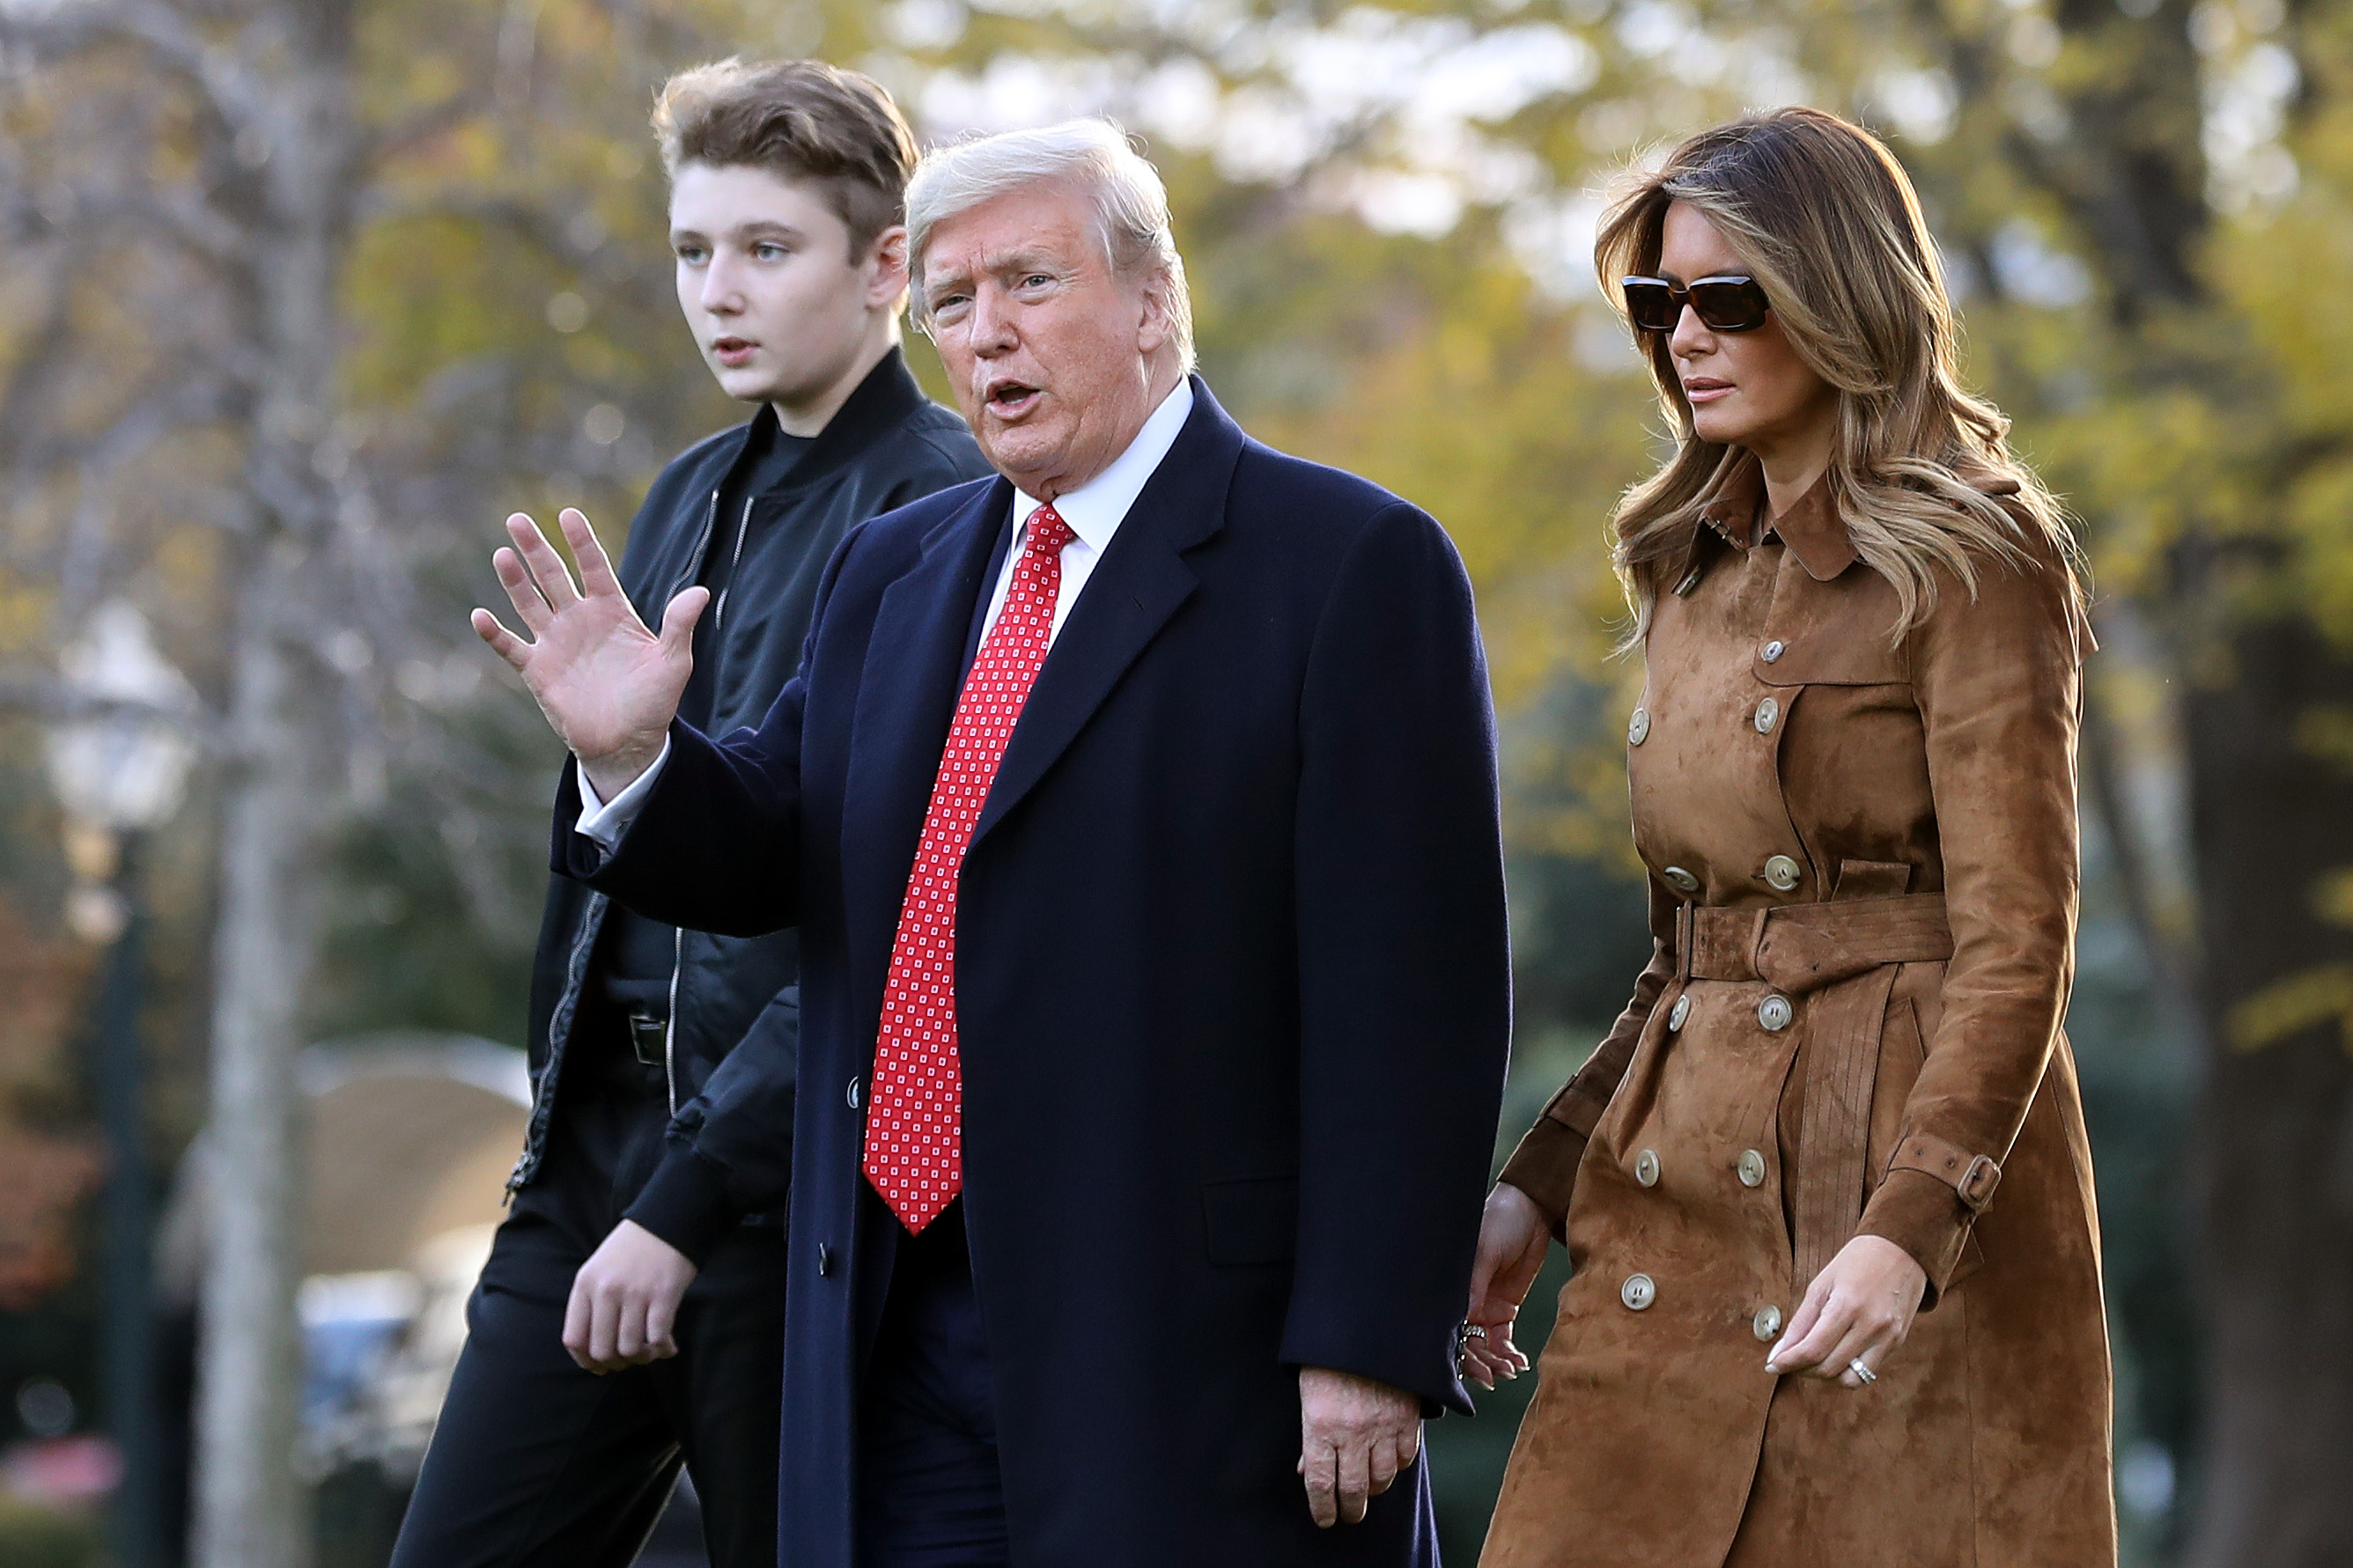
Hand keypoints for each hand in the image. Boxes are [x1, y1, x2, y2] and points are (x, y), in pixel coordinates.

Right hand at [471, 507, 707, 799]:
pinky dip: (494, 634)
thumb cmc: (654, 701)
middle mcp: (579, 620)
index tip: (569, 514)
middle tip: (517, 519)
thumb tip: (700, 592)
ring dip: (514, 581)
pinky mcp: (538, 670)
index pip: (594, 567)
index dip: (581, 541)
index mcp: (612, 611)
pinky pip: (511, 647)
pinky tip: (480, 616)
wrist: (629, 743)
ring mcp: (556, 643)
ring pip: (529, 603)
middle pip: (553, 576)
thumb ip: (680, 625)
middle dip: (536, 548)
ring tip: (502, 554)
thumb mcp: (673, 662)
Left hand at [562, 1220, 698, 1373]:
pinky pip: (658, 1338)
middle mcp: (606, 1290)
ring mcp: (635, 1292)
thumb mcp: (598, 1269)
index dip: (586, 1362)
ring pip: (630, 1349)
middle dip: (617, 1363)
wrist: (667, 1220)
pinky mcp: (664, 1294)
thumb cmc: (631, 1249)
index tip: (600, 1366)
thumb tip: (592, 1350)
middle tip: (630, 1360)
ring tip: (651, 1352)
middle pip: (602, 1350)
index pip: (574, 1339)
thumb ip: (590, 1304)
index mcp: (585, 1284)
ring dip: (642, 1358)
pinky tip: (669, 1347)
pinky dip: (663, 1350)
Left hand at [1297, 1367, 1419, 1527]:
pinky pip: (1405, 1457)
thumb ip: (1311, 1435)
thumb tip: (1308, 1470)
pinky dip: (1397, 1466)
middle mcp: (1352, 1432)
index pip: (1321, 1484)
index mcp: (1320, 1425)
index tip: (1325, 1519)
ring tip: (1368, 1489)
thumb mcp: (1308, 1394)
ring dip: (1374, 1489)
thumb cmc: (1329, 1357)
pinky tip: (1389, 1463)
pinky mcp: (1407, 1418)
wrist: (1367, 1323)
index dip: (1323, 1509)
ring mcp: (1383, 1426)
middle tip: (1349, 1515)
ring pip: (1382, 1478)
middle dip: (1350, 1509)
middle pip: (1353, 1489)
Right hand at [1461, 1183, 1546, 1387]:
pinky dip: (1509, 1353)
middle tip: (1494, 1377)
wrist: (1529, 1211)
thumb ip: (1475, 1286)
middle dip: (1478, 1363)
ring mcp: (1484, 1307)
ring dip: (1496, 1361)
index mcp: (1451, 1288)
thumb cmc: (1498, 1223)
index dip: (1457, 1352)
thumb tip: (1466, 1321)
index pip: (1448, 1328)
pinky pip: (1502, 1339)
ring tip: (1511, 1370)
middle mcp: (1464, 1302)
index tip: (1473, 1370)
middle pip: (1465, 1343)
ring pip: (1484, 1346)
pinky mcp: (1505, 1308)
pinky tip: (1518, 1363)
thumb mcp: (1484, 1252)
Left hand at [1766, 1233, 1926, 1386]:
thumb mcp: (1821, 1284)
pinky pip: (1868, 1372)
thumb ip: (1801, 1321)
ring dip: (1826, 1377)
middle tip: (1790, 1362)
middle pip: (1829, 1368)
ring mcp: (1887, 1337)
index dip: (1788, 1363)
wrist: (1901, 1250)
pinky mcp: (1897, 1342)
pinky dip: (1847, 1371)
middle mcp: (1870, 1325)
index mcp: (1846, 1305)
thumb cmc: (1857, 1261)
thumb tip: (1782, 1350)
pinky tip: (1835, 1357)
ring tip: (1813, 1362)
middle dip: (1803, 1370)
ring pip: (1850, 1379)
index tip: (1772, 1366)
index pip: (1812, 1349)